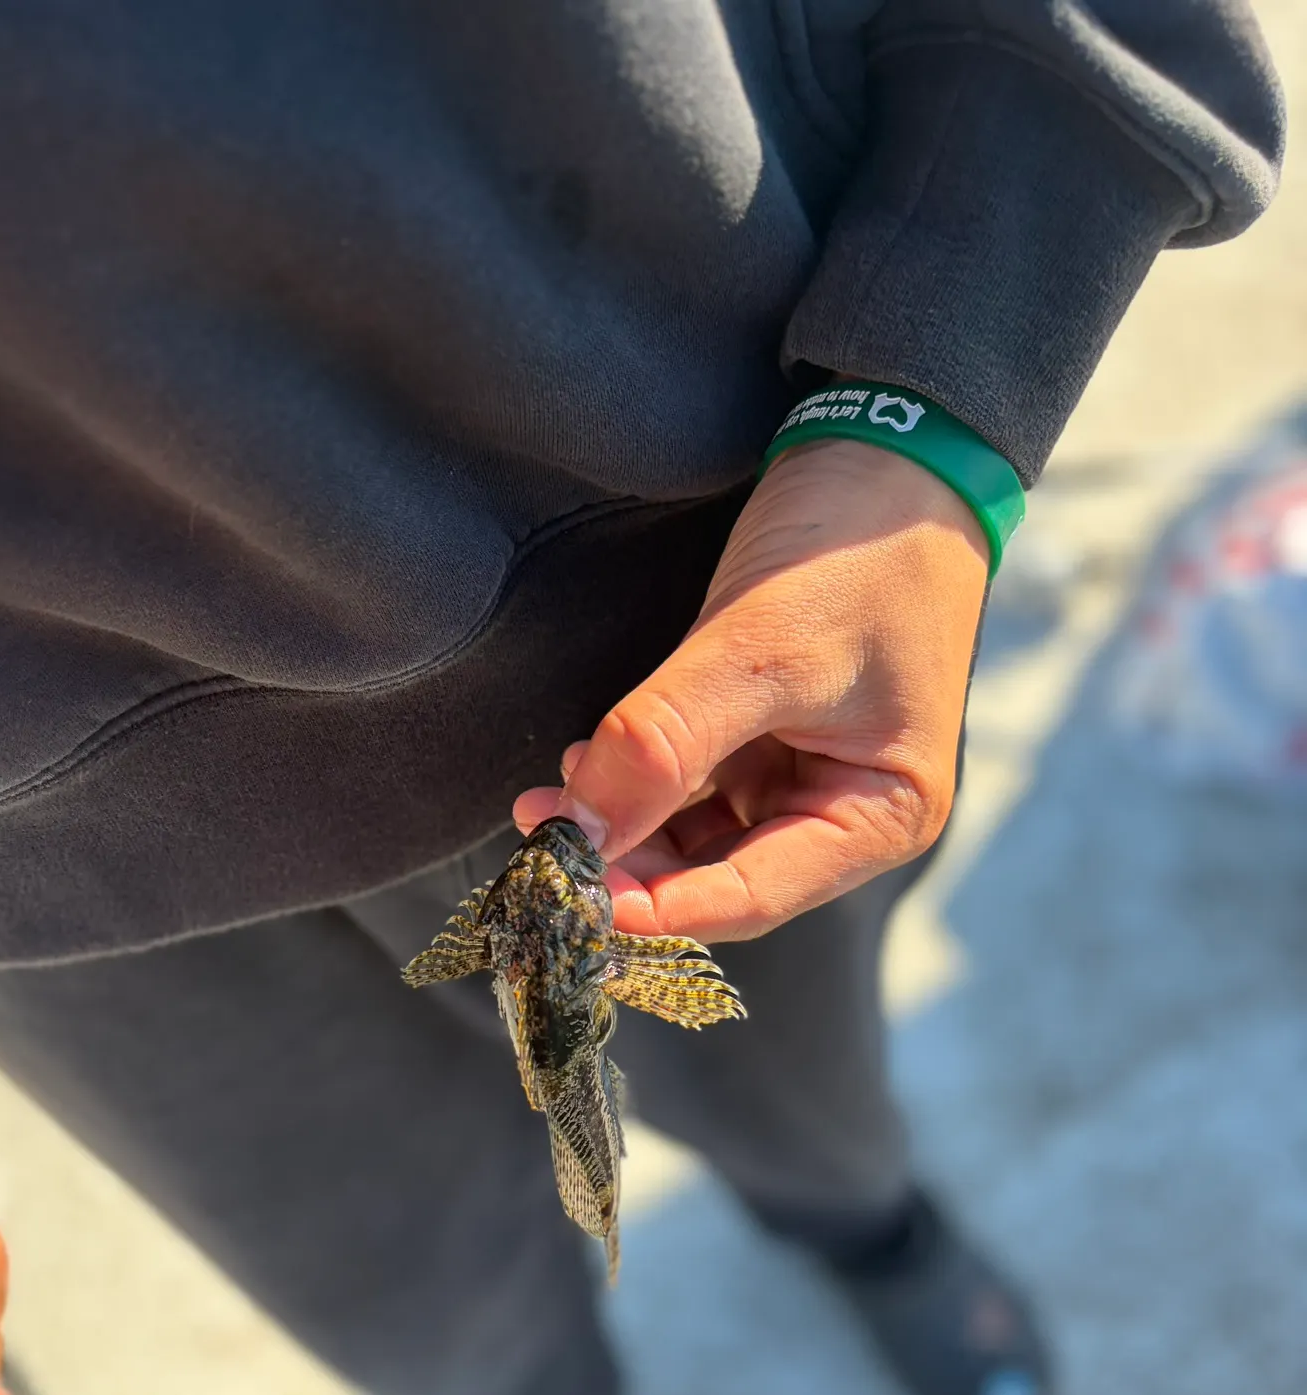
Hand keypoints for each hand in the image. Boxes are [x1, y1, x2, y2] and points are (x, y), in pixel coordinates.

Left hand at [514, 439, 987, 941]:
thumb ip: (667, 744)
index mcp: (879, 816)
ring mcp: (802, 770)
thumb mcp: (759, 651)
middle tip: (543, 841)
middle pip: (719, 876)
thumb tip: (580, 831)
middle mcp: (844, 810)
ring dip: (626, 822)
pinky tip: (592, 762)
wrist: (885, 451)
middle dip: (629, 863)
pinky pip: (693, 782)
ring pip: (696, 833)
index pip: (751, 898)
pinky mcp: (767, 731)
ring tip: (555, 799)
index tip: (568, 893)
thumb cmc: (855, 551)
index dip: (655, 907)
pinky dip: (642, 781)